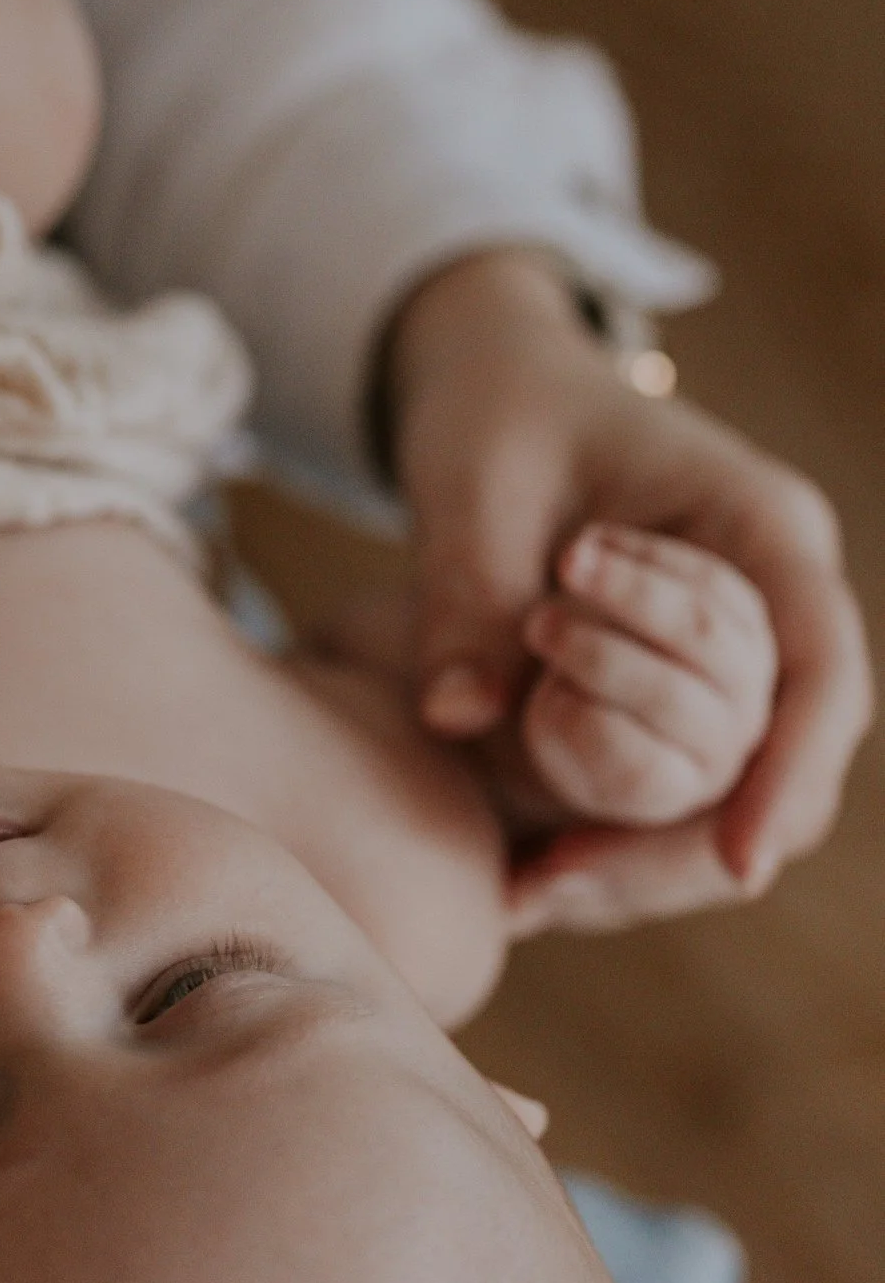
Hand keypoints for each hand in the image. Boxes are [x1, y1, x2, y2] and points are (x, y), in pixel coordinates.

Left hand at [388, 249, 870, 930]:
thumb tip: (460, 718)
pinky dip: (619, 831)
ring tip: (534, 893)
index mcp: (761, 521)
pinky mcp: (683, 681)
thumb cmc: (499, 413)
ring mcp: (738, 642)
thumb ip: (470, 595)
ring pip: (738, 781)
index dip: (793, 769)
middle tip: (573, 890)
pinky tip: (532, 874)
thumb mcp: (475, 486)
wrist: (490, 389)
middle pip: (790, 750)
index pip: (822, 665)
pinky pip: (681, 777)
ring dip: (650, 851)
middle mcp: (773, 591)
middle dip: (699, 840)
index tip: (741, 862)